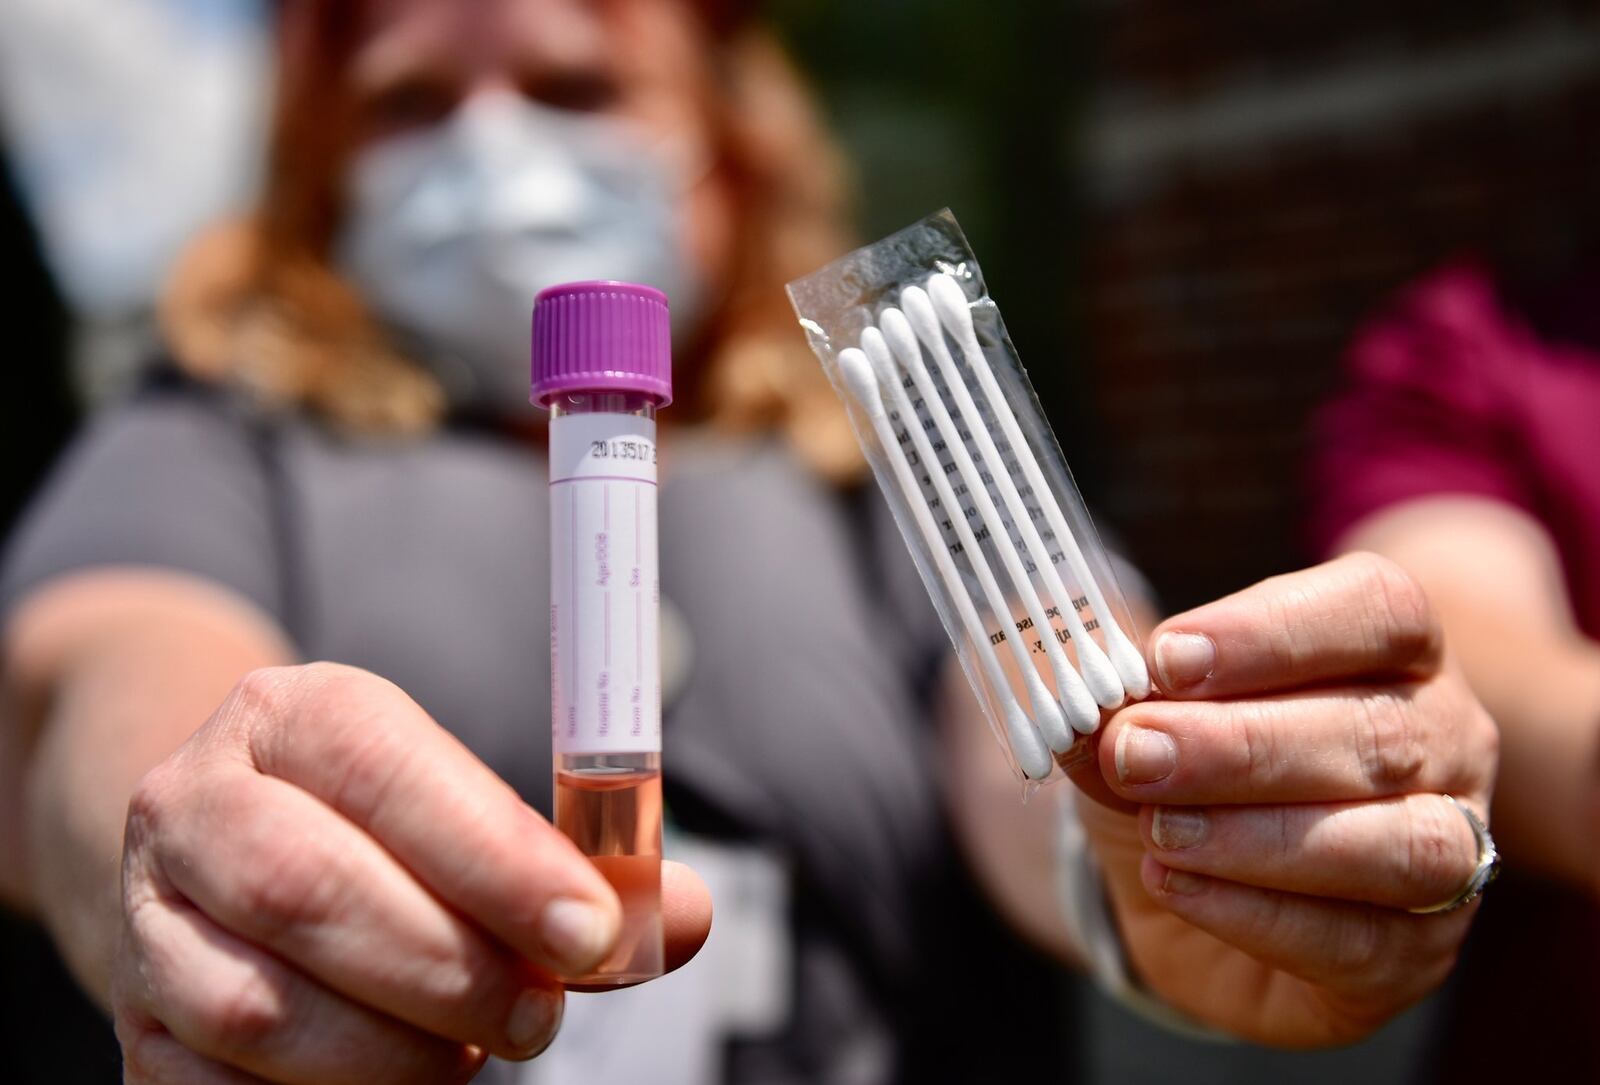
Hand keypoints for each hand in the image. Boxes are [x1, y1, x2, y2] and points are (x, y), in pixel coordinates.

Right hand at [111, 663, 710, 1083]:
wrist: (224, 855)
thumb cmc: (379, 831)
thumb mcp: (462, 806)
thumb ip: (570, 864)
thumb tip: (682, 916)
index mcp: (292, 716)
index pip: (387, 769)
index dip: (495, 858)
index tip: (592, 930)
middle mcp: (195, 801)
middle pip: (310, 889)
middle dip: (451, 968)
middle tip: (540, 1014)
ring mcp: (148, 919)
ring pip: (260, 1007)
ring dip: (395, 1052)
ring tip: (471, 1051)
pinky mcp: (136, 1027)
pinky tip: (403, 1083)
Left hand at [1069, 553, 1496, 1044]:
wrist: (1176, 884)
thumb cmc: (1178, 769)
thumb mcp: (1133, 719)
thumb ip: (1116, 706)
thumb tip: (1083, 704)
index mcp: (1395, 648)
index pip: (1379, 610)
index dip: (1274, 632)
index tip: (1168, 658)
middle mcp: (1445, 741)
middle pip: (1377, 731)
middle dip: (1242, 745)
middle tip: (1138, 753)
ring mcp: (1448, 851)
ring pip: (1399, 844)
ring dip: (1262, 836)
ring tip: (1161, 830)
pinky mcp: (1412, 954)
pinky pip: (1363, 942)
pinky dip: (1259, 915)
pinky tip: (1178, 884)